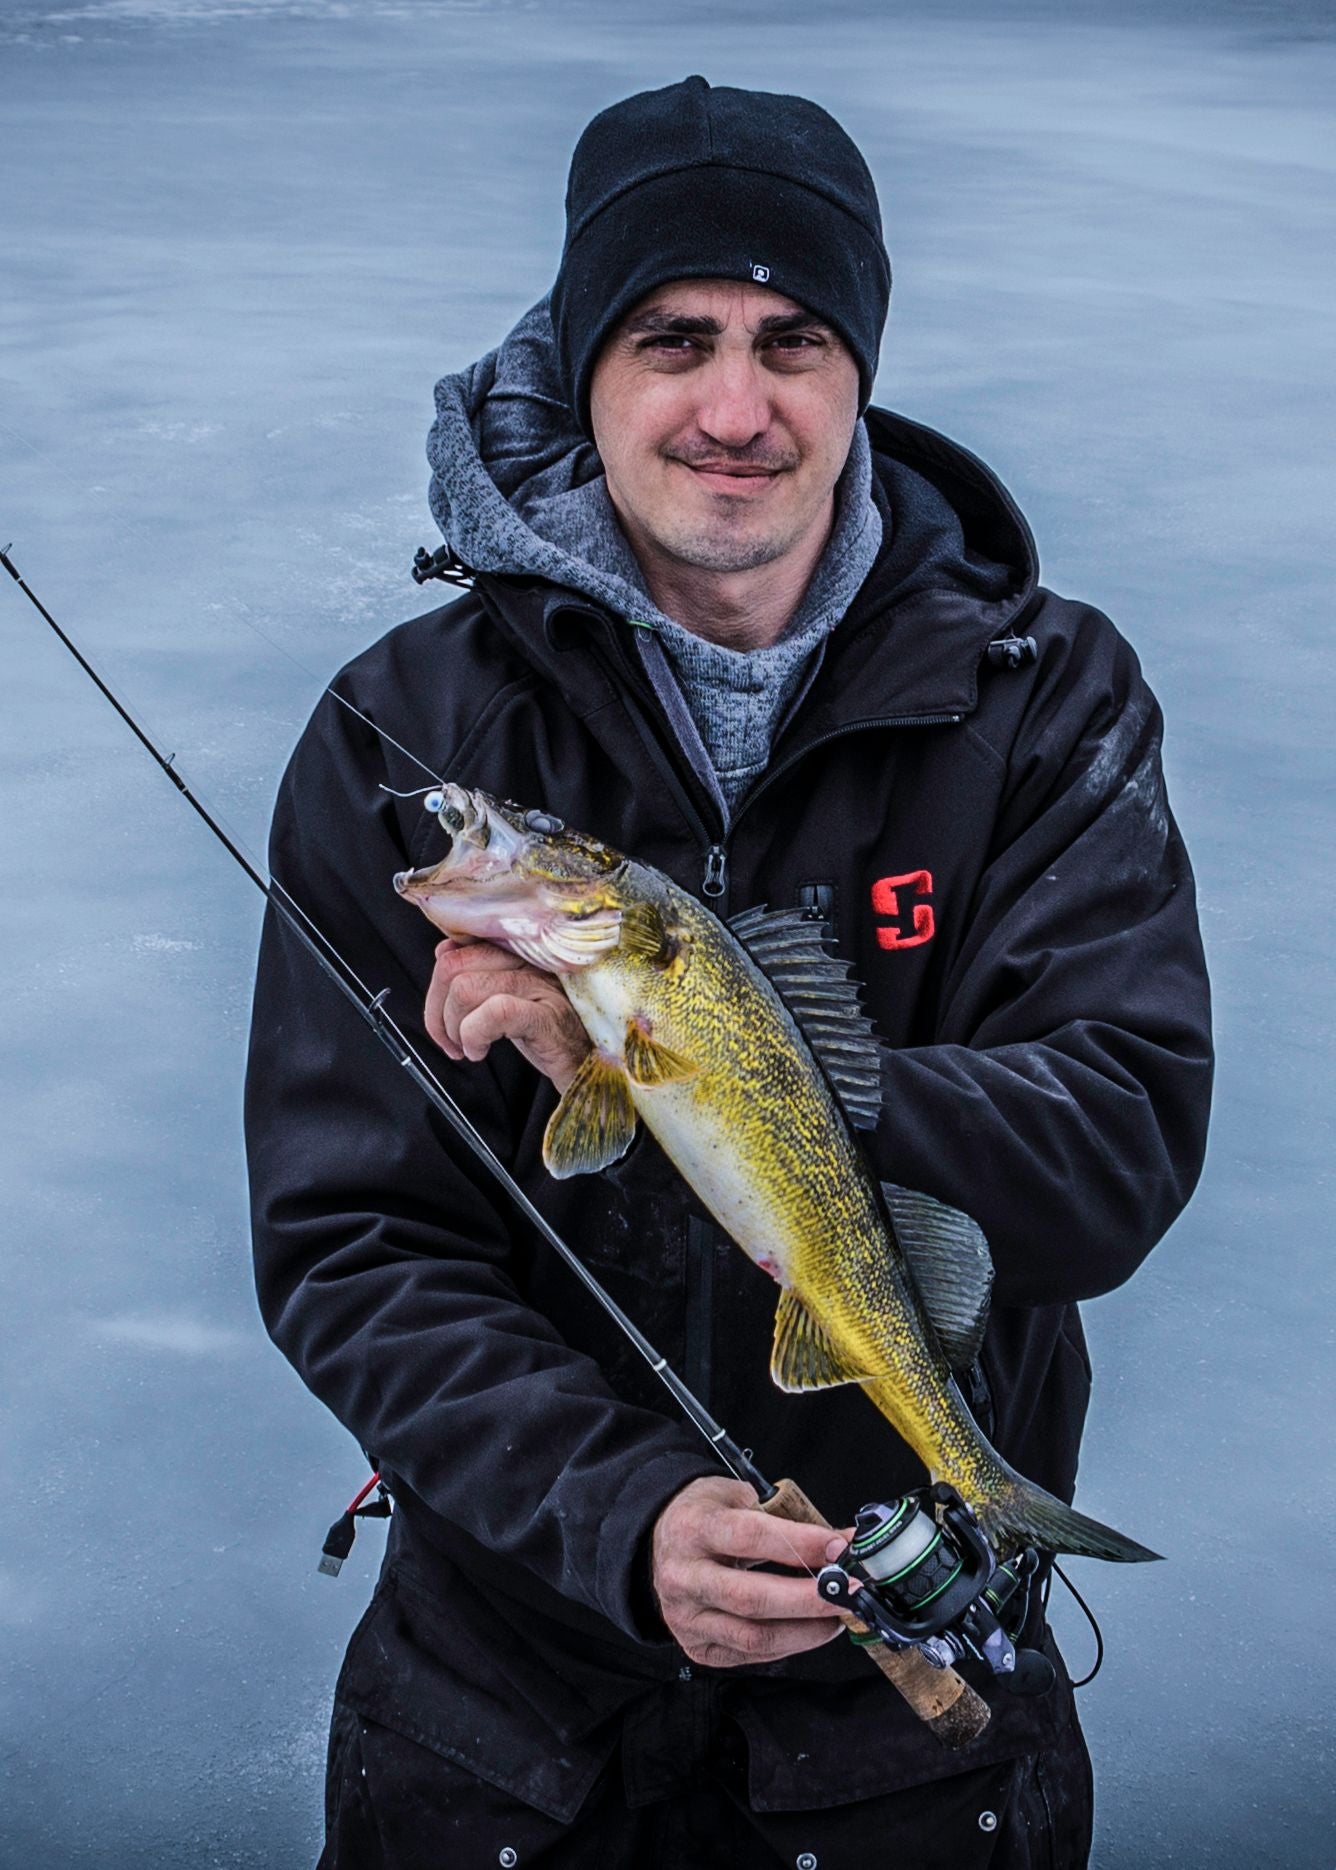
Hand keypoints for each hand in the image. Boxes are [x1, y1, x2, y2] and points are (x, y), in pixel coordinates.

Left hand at [424, 939, 591, 1092]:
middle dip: (437, 1011)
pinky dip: (474, 1035)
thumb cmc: (551, 1036)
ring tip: (469, 1048)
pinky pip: (494, 1012)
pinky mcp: (547, 1016)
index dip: (438, 986)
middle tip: (451, 1040)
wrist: (591, 1069)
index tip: (442, 1018)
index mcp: (519, 954)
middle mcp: (530, 962)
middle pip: (454, 967)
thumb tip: (443, 952)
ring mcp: (541, 986)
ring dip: (454, 1028)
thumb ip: (480, 974)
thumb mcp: (510, 1001)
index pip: (458, 949)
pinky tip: (480, 1052)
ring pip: (466, 988)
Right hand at [650, 1475, 847, 1668]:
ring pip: (754, 1636)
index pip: (751, 1538)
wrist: (659, 1537)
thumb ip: (788, 1519)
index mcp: (694, 1529)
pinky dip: (787, 1645)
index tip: (839, 1548)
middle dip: (810, 1599)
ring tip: (835, 1617)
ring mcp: (686, 1616)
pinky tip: (806, 1630)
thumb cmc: (705, 1514)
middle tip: (849, 1594)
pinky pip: (748, 1655)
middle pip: (753, 1598)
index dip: (800, 1544)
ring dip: (805, 1630)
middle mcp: (684, 1576)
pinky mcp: (695, 1646)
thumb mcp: (740, 1497)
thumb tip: (843, 1543)